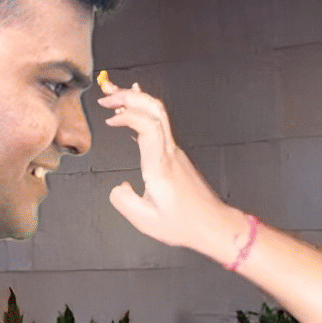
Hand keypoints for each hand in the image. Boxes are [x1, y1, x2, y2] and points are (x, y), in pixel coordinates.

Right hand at [97, 75, 247, 262]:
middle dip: (130, 97)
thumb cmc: (185, 224)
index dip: (128, 115)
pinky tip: (134, 110)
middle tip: (107, 97)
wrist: (214, 225)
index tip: (110, 119)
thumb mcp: (146, 221)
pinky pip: (160, 126)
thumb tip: (118, 186)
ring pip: (159, 114)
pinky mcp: (177, 156)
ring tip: (114, 97)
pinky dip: (144, 113)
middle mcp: (169, 153)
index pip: (148, 125)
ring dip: (137, 101)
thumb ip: (123, 201)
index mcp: (160, 166)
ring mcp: (175, 152)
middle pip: (155, 110)